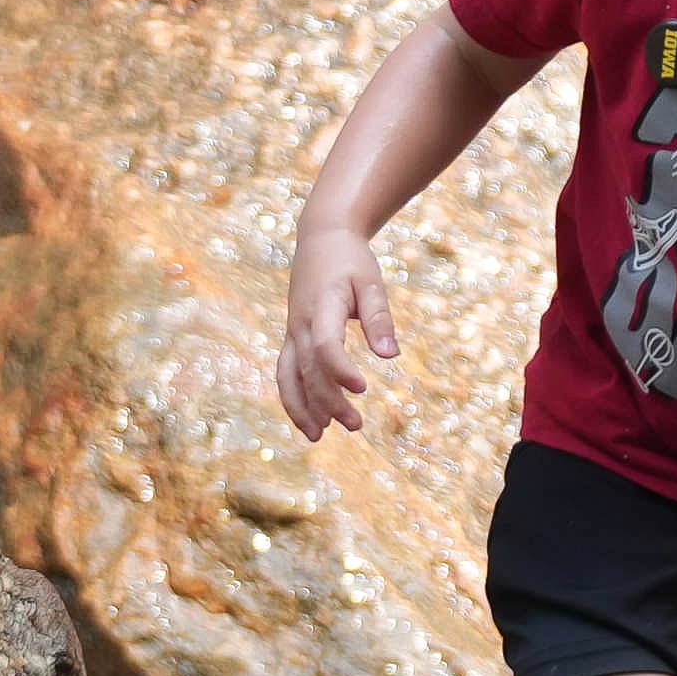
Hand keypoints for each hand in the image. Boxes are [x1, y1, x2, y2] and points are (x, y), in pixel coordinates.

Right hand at [277, 228, 401, 438]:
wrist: (322, 239)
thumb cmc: (351, 261)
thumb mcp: (371, 282)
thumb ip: (379, 318)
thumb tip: (390, 356)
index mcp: (322, 306)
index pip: (324, 346)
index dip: (340, 371)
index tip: (363, 389)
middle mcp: (300, 323)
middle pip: (308, 370)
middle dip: (328, 401)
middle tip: (355, 426)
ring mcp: (292, 332)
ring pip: (287, 375)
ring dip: (300, 407)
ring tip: (318, 437)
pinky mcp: (292, 337)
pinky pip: (286, 372)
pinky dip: (294, 397)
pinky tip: (310, 420)